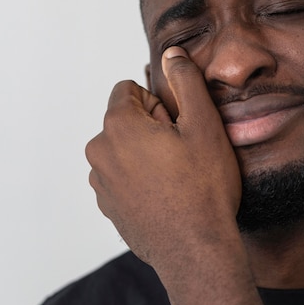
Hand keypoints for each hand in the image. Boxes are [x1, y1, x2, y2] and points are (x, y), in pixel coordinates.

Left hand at [85, 46, 241, 266]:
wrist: (195, 251)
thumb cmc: (203, 189)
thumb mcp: (204, 125)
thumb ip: (185, 81)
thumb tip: (171, 53)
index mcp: (117, 126)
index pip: (128, 90)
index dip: (158, 104)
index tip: (177, 128)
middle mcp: (99, 151)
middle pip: (126, 120)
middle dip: (151, 128)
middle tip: (181, 155)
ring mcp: (100, 182)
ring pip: (125, 149)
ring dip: (146, 154)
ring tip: (175, 178)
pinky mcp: (107, 205)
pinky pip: (122, 176)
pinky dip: (140, 179)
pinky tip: (166, 196)